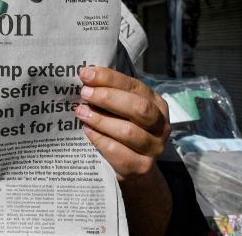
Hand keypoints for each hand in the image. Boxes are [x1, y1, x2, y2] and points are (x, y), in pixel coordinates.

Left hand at [75, 66, 169, 181]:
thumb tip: (86, 77)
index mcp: (156, 103)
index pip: (134, 86)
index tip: (86, 74)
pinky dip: (100, 139)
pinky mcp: (142, 166)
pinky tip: (87, 131)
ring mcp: (154, 147)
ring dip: (101, 120)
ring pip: (128, 131)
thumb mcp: (122, 109)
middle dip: (108, 97)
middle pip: (138, 108)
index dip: (109, 79)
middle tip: (84, 93)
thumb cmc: (124, 128)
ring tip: (81, 113)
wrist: (134, 167)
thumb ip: (110, 94)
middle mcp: (160, 125)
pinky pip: (118, 151)